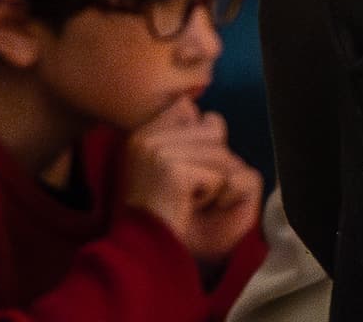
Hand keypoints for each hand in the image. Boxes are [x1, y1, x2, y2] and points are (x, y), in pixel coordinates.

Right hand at [123, 100, 260, 261]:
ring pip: (220, 152)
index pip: (187, 108)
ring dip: (215, 183)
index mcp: (141, 135)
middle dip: (215, 163)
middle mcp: (145, 138)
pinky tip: (189, 209)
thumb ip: (191, 137)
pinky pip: (219, 176)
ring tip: (188, 201)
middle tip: (189, 192)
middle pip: (213, 127)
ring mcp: (157, 151)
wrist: (143, 255)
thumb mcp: (173, 169)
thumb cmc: (162, 218)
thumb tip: (210, 115)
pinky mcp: (172, 170)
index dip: (200, 138)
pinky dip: (214, 197)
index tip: (185, 170)